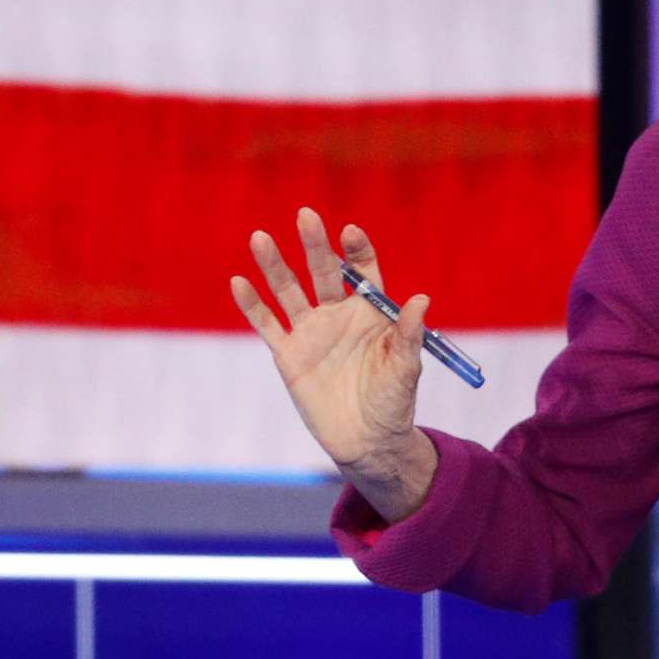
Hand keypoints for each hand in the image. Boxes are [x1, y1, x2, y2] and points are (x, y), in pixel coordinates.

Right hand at [230, 207, 436, 516]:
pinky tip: (239, 282)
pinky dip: (252, 305)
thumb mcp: (405, 369)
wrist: (367, 441)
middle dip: (314, 245)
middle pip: (323, 271)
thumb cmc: (394, 402)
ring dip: (275, 265)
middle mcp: (338, 314)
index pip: (361, 271)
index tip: (350, 233)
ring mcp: (311, 332)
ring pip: (289, 291)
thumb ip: (408, 334)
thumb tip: (420, 299)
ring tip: (260, 238)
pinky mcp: (288, 355)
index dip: (356, 250)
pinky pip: (267, 325)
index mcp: (370, 312)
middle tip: (306, 216)